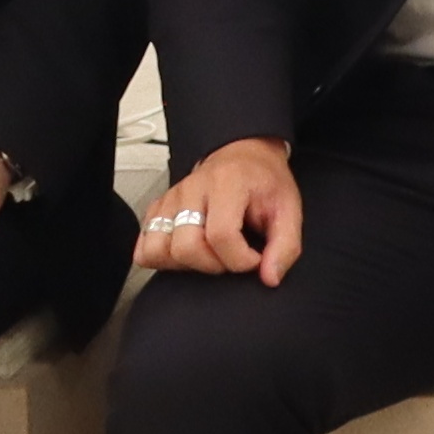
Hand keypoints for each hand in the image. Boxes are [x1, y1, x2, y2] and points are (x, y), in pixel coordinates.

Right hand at [138, 138, 304, 283]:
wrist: (243, 157)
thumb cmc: (263, 182)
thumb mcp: (289, 209)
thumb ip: (286, 245)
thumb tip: (270, 277)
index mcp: (227, 183)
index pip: (221, 235)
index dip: (240, 259)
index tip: (254, 259)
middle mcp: (191, 189)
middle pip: (186, 247)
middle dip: (213, 265)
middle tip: (232, 256)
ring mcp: (169, 200)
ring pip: (159, 251)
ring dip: (186, 265)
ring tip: (210, 254)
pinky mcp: (155, 210)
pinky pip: (144, 250)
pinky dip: (163, 260)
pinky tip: (189, 252)